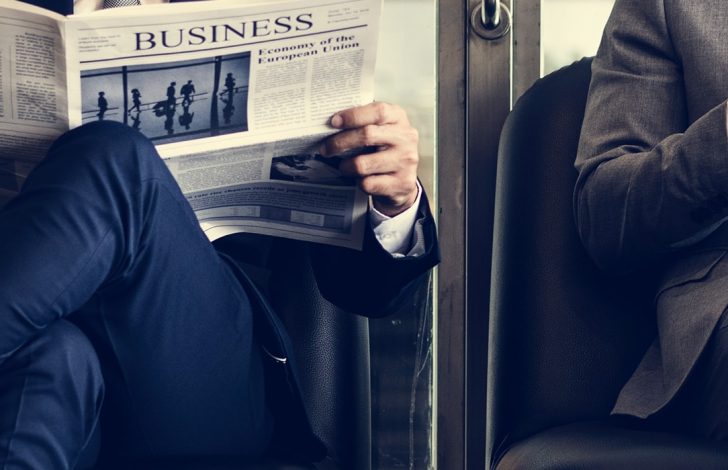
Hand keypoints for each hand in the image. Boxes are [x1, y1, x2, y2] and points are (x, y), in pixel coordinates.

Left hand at [321, 102, 418, 216]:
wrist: (403, 178)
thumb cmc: (385, 148)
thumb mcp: (379, 128)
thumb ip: (362, 122)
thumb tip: (329, 124)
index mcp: (398, 118)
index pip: (378, 111)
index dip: (353, 116)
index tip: (334, 122)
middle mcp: (406, 138)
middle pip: (367, 135)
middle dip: (340, 142)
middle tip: (326, 149)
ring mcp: (406, 161)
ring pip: (363, 164)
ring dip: (346, 166)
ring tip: (343, 167)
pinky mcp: (402, 183)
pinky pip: (368, 183)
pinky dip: (359, 182)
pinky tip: (360, 179)